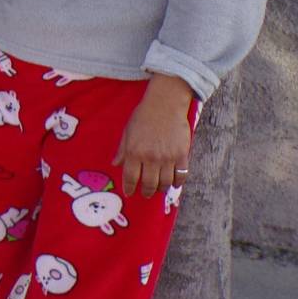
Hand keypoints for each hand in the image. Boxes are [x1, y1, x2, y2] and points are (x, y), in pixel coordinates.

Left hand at [114, 75, 194, 196]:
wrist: (165, 105)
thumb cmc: (143, 117)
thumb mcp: (127, 132)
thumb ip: (122, 150)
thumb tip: (115, 164)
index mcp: (135, 152)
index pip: (130, 177)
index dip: (129, 187)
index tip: (129, 193)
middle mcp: (151, 157)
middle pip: (149, 184)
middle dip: (146, 192)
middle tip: (145, 194)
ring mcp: (168, 158)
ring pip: (165, 183)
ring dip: (161, 189)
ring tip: (158, 189)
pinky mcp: (182, 155)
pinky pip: (181, 175)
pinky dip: (177, 183)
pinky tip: (173, 183)